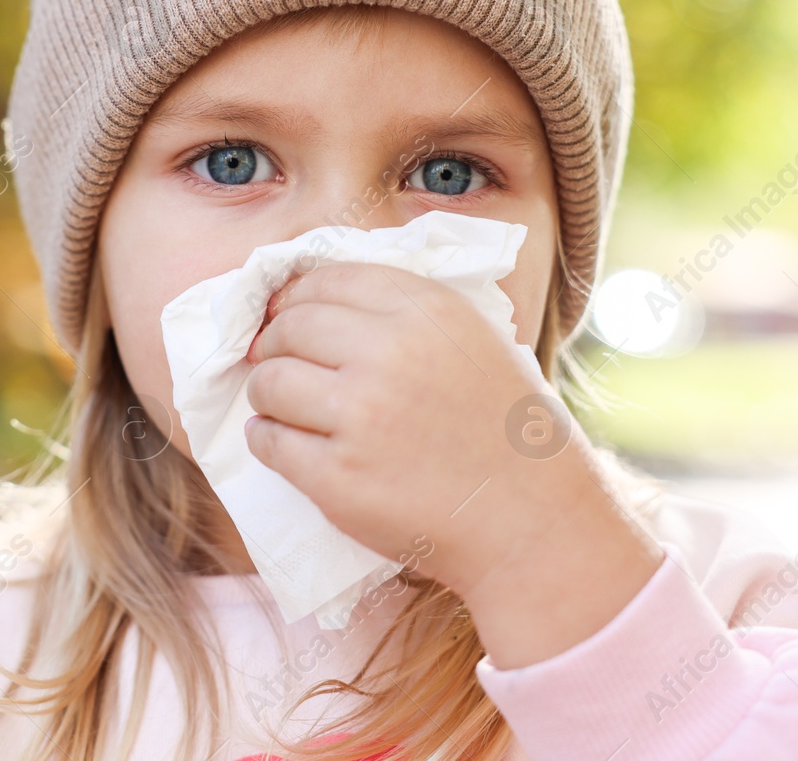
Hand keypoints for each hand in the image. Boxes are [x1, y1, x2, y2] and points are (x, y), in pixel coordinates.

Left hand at [242, 261, 621, 600]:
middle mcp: (389, 353)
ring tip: (282, 406)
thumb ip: (402, 312)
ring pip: (270, 382)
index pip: (326, 281)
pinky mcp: (337, 477)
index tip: (288, 319)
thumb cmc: (500, 426)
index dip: (296, 300)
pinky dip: (267, 439)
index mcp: (425, 310)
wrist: (531, 517)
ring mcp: (360, 416)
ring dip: (266, 393)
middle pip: (290, 329)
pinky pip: (270, 442)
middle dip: (273, 344)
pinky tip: (285, 442)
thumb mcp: (470, 337)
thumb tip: (308, 302)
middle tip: (277, 363)